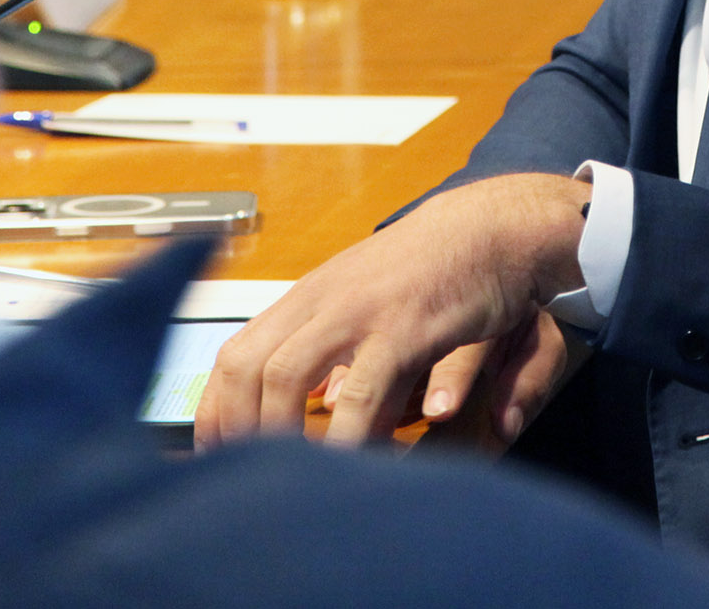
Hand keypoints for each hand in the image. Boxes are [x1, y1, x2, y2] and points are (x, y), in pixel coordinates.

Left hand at [195, 172, 589, 449]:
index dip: (216, 411)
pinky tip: (350, 465)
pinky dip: (349, 434)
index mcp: (309, 297)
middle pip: (246, 366)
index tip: (216, 457)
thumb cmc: (430, 268)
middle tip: (244, 480)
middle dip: (237, 429)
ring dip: (279, 435)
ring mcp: (360, 311)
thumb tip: (314, 397)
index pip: (234, 354)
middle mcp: (323, 301)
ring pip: (286, 375)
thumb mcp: (367, 300)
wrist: (491, 227)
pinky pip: (364, 390)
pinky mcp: (405, 327)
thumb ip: (336, 345)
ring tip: (285, 481)